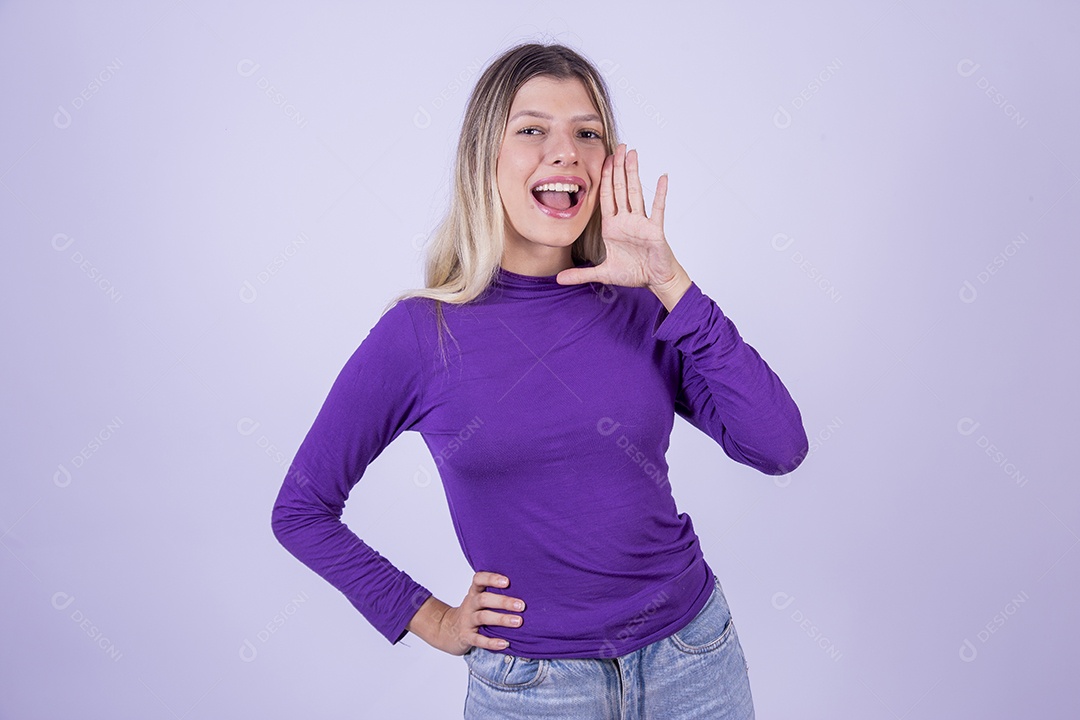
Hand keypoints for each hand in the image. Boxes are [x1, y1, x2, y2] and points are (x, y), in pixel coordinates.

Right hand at [428, 571, 524, 655]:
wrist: (447, 630)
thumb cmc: (472, 611)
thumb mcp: (479, 599)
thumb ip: (495, 592)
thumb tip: (526, 587)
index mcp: (474, 592)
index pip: (478, 579)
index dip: (491, 578)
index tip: (507, 581)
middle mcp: (470, 605)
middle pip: (483, 599)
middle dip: (503, 601)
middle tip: (521, 605)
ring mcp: (467, 621)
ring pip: (483, 617)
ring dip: (501, 619)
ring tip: (518, 622)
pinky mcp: (466, 637)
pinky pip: (478, 640)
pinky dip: (492, 642)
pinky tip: (505, 643)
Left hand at [556, 143, 688, 301]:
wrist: (654, 281)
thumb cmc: (634, 272)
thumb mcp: (603, 274)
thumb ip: (580, 275)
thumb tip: (558, 280)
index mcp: (613, 226)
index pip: (606, 197)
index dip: (603, 178)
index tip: (603, 159)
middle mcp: (626, 220)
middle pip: (620, 188)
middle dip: (618, 167)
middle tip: (618, 146)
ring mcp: (641, 223)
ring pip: (635, 192)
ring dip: (633, 173)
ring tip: (632, 153)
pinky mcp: (654, 230)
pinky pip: (657, 209)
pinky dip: (660, 193)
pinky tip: (662, 177)